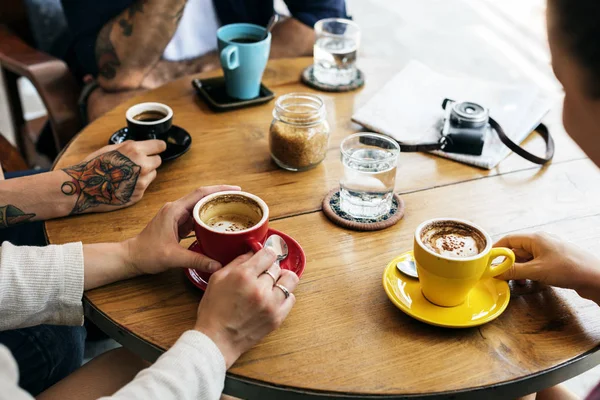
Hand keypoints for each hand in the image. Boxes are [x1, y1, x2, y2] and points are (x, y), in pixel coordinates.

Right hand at [62, 140, 165, 213]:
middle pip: (158, 161)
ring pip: (153, 174)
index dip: (158, 147)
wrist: (82, 188)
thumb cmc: (94, 166)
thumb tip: (144, 145)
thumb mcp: (111, 149)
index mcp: (135, 151)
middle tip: (136, 162)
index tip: (157, 148)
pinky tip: (123, 184)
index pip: (160, 146)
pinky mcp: (139, 195)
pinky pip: (144, 186)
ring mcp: (141, 182)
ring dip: (145, 173)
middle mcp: (142, 166)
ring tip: (126, 174)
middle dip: (150, 160)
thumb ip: (130, 146)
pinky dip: (138, 184)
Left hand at [125, 185, 239, 274]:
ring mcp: (176, 215)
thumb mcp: (173, 258)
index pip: (200, 193)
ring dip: (215, 206)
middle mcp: (176, 209)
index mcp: (174, 210)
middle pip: (202, 197)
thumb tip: (218, 265)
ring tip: (233, 209)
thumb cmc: (146, 254)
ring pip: (200, 206)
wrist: (131, 257)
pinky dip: (208, 217)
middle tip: (240, 200)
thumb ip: (197, 260)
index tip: (236, 190)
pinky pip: (196, 216)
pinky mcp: (177, 223)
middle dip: (221, 196)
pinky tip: (218, 222)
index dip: (219, 190)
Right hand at [194, 250, 299, 367]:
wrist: (216, 340)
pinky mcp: (277, 318)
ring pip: (290, 280)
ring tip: (272, 284)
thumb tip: (252, 252)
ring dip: (282, 280)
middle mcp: (260, 288)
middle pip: (277, 267)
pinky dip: (284, 295)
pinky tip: (273, 298)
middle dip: (270, 268)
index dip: (266, 254)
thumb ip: (237, 262)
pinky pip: (291, 298)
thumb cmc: (214, 310)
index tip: (264, 258)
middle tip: (262, 275)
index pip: (269, 253)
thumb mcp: (217, 279)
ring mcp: (271, 304)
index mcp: (244, 275)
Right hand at [495, 232, 599, 302]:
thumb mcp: (537, 271)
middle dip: (506, 262)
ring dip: (517, 269)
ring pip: (525, 258)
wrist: (596, 277)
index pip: (508, 239)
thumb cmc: (570, 269)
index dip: (496, 250)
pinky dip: (528, 272)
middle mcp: (541, 242)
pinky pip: (535, 264)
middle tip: (498, 275)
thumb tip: (496, 272)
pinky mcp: (554, 261)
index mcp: (535, 238)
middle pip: (516, 249)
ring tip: (513, 281)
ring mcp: (548, 251)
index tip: (486, 261)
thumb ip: (514, 271)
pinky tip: (527, 281)